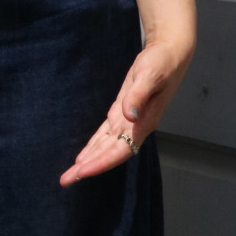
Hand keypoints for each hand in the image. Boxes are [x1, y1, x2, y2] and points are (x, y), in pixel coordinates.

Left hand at [58, 36, 193, 186]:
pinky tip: (84, 157)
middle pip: (109, 154)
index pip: (120, 150)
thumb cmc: (162, 63)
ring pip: (105, 147)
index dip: (101, 162)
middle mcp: (135, 127)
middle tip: (66, 180)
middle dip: (88, 168)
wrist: (169, 54)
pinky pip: (105, 136)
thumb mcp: (150, 76)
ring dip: (88, 161)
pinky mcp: (121, 112)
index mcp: (143, 123)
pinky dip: (94, 147)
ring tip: (70, 175)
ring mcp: (128, 121)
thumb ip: (138, 96)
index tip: (81, 171)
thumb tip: (129, 115)